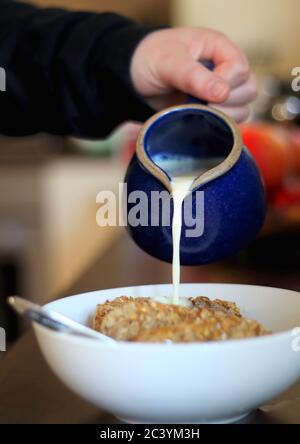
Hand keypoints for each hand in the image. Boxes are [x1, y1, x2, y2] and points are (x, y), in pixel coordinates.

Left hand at [131, 27, 256, 122]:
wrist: (135, 78)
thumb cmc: (150, 59)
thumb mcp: (167, 62)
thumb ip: (192, 76)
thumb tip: (222, 94)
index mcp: (219, 48)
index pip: (240, 70)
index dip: (225, 84)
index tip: (200, 92)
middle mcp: (226, 69)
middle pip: (248, 90)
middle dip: (226, 103)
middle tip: (199, 105)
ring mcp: (222, 91)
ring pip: (243, 109)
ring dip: (224, 117)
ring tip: (197, 112)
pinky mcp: (214, 110)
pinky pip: (230, 122)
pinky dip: (218, 126)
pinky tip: (199, 121)